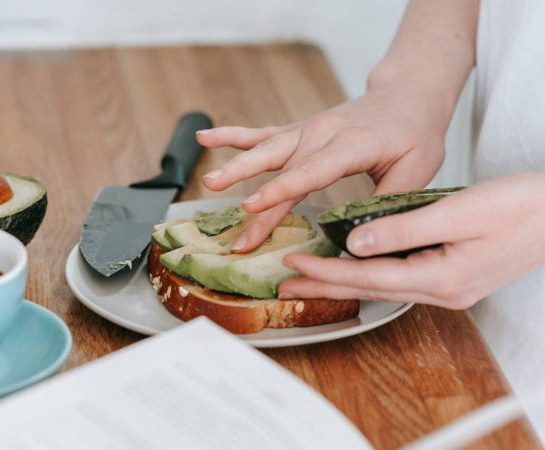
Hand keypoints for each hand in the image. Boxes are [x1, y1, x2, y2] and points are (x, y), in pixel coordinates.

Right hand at [196, 84, 448, 252]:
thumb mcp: (417, 170)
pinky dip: (233, 136)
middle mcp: (322, 133)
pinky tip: (205, 136)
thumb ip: (387, 202)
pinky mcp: (299, 130)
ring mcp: (307, 129)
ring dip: (236, 166)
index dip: (278, 191)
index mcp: (351, 145)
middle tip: (230, 220)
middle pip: (280, 167)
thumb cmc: (415, 134)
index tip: (250, 207)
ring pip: (265, 149)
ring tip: (208, 181)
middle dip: (253, 195)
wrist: (407, 96)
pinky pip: (262, 133)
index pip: (309, 172)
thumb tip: (360, 239)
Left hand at [279, 173, 544, 308]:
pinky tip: (353, 266)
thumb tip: (354, 243)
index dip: (327, 270)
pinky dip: (367, 271)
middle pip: (367, 289)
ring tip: (308, 277)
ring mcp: (446, 286)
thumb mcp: (459, 212)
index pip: (367, 276)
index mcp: (441, 277)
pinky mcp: (449, 275)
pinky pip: (396, 277)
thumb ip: (403, 229)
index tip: (294, 262)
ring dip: (342, 279)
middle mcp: (440, 290)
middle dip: (324, 285)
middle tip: (286, 283)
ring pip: (379, 284)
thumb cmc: (519, 208)